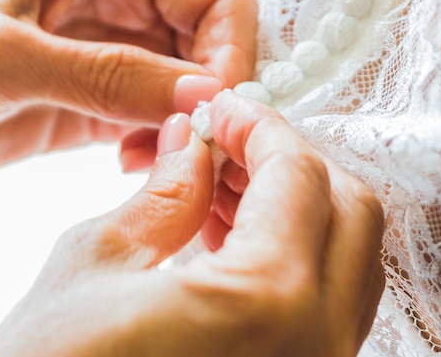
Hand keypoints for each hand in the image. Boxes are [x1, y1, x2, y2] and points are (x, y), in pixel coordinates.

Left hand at [0, 0, 256, 173]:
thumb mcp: (7, 56)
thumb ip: (106, 74)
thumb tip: (200, 95)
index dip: (229, 50)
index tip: (215, 107)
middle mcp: (127, 1)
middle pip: (215, 45)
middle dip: (212, 96)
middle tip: (195, 142)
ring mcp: (121, 53)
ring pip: (194, 88)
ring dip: (187, 126)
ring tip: (153, 154)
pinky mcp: (109, 99)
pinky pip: (162, 120)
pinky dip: (162, 145)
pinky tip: (131, 160)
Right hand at [0, 92, 384, 356]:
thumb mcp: (93, 265)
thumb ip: (161, 193)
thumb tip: (190, 142)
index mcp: (267, 302)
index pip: (297, 175)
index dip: (259, 126)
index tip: (223, 108)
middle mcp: (317, 344)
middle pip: (348, 211)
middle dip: (289, 161)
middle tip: (228, 142)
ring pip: (345, 257)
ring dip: (294, 205)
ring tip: (222, 186)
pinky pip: (323, 302)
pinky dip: (291, 254)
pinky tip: (232, 238)